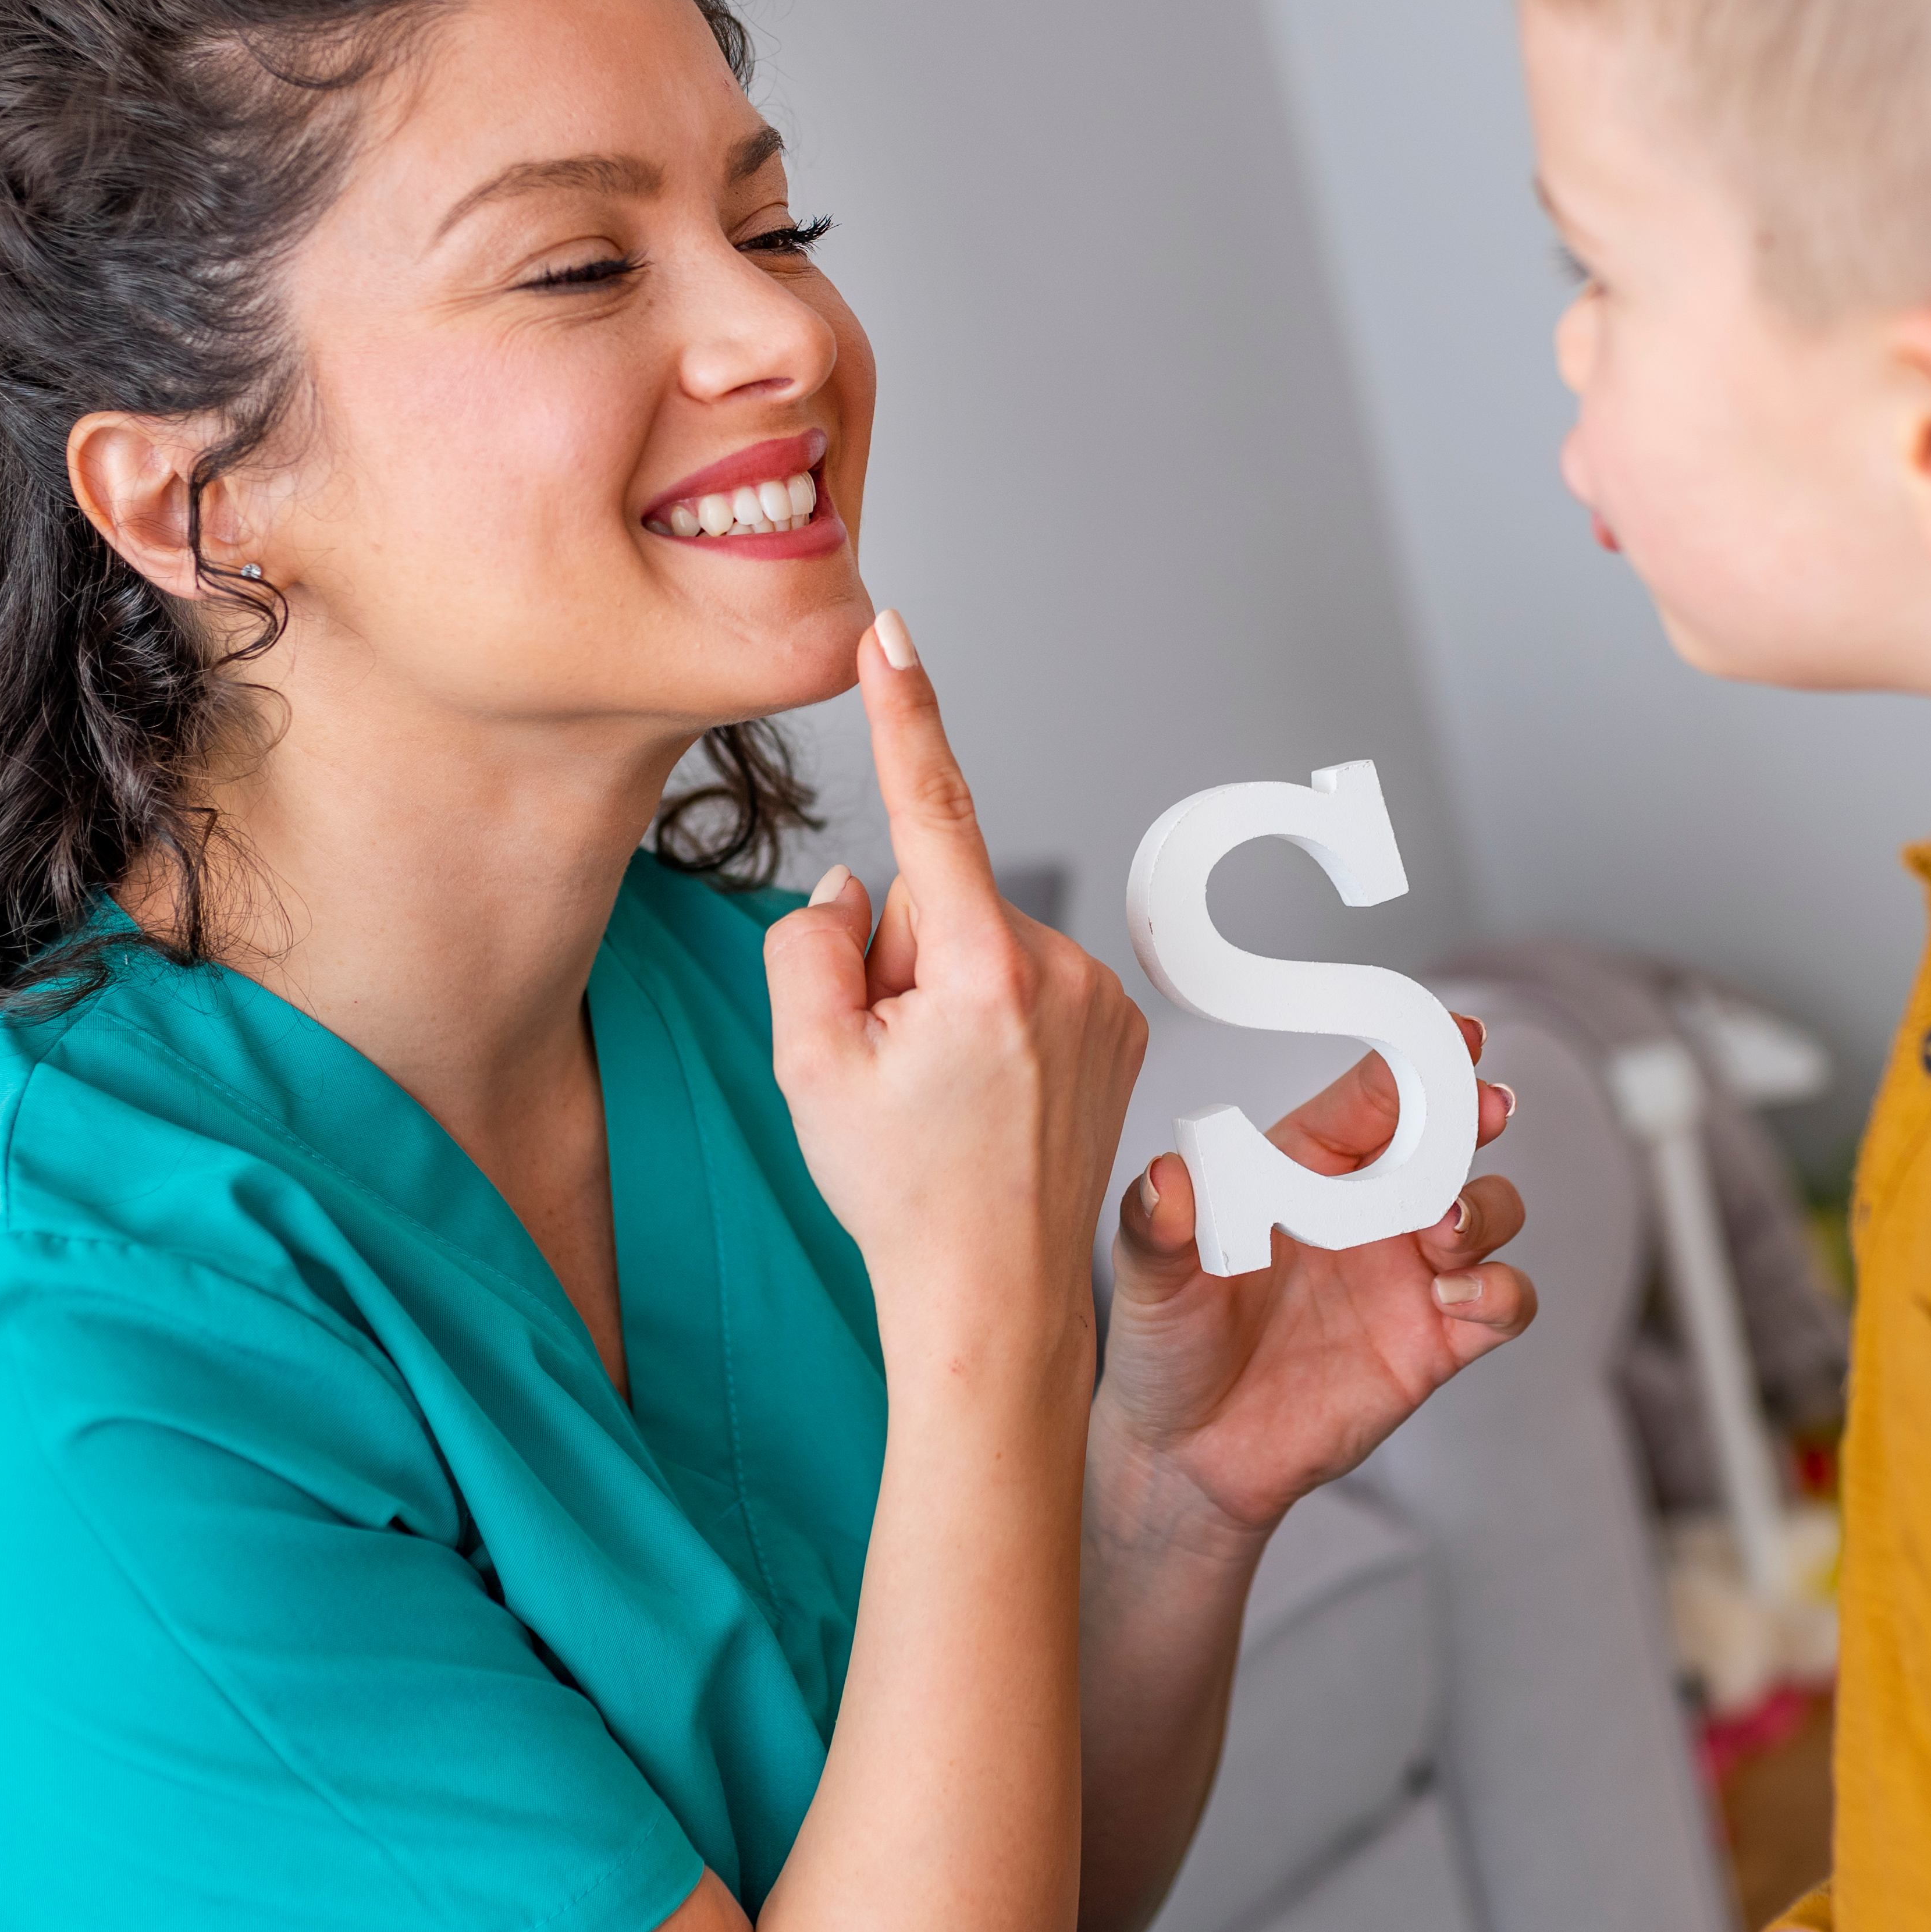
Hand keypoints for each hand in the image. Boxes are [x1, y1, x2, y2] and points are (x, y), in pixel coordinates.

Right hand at [765, 613, 1147, 1367]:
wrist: (992, 1300)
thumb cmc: (901, 1195)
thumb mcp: (808, 1064)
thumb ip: (812, 945)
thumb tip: (859, 886)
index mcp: (982, 970)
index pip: (934, 808)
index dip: (905, 712)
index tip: (888, 631)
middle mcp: (1060, 970)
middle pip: (940, 902)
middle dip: (900, 960)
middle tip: (893, 1071)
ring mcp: (1103, 1000)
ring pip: (983, 945)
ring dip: (946, 996)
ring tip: (944, 1099)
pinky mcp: (1122, 1026)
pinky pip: (1026, 982)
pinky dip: (992, 1019)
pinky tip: (986, 1097)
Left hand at [1090, 1019, 1533, 1541]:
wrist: (1189, 1455)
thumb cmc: (1168, 1347)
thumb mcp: (1150, 1282)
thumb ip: (1156, 1227)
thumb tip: (1164, 1178)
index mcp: (1307, 1166)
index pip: (1374, 1095)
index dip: (1418, 1059)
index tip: (1454, 1036)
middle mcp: (1369, 1209)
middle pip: (1449, 1139)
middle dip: (1474, 1114)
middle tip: (1484, 1109)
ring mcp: (1409, 1273)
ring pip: (1490, 1210)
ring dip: (1486, 1207)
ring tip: (1444, 1228)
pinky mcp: (1435, 1342)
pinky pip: (1503, 1302)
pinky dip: (1500, 1291)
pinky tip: (1454, 1299)